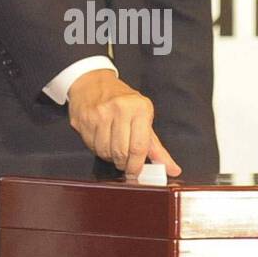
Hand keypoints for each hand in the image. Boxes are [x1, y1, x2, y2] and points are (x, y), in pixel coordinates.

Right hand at [65, 70, 181, 178]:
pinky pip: (92, 146)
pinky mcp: (84, 119)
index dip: (137, 166)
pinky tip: (102, 140)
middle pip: (121, 153)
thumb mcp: (144, 118)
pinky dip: (98, 150)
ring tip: (113, 147)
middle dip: (124, 164)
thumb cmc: (122, 101)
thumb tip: (172, 169)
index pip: (139, 147)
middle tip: (125, 162)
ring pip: (105, 152)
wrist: (93, 82)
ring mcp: (100, 113)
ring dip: (110, 157)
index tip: (136, 174)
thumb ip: (157, 147)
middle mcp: (120, 109)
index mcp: (140, 108)